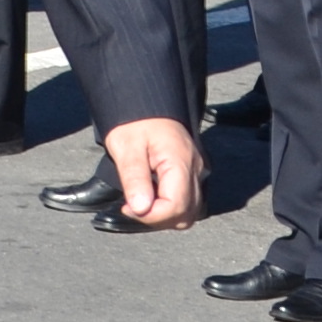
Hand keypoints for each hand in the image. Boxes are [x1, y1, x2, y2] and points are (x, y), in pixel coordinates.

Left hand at [103, 112, 202, 228]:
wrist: (145, 102)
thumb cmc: (134, 121)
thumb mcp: (126, 147)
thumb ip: (135, 178)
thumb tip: (141, 208)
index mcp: (180, 161)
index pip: (175, 205)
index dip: (150, 215)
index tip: (127, 207)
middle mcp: (194, 169)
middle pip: (186, 213)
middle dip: (157, 218)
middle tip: (132, 206)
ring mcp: (195, 171)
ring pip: (189, 212)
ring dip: (165, 216)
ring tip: (141, 203)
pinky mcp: (191, 173)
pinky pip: (187, 201)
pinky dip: (170, 208)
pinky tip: (151, 198)